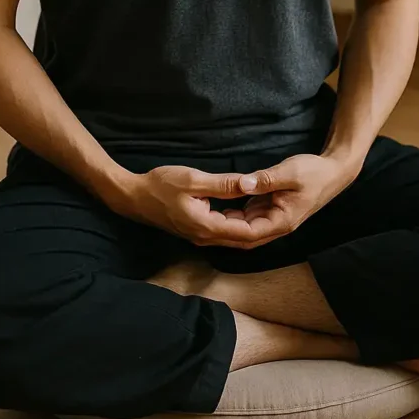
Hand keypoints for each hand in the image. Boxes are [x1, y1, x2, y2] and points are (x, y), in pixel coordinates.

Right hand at [104, 164, 286, 248]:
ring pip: (234, 236)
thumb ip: (225, 184)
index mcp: (207, 227)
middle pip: (243, 239)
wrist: (134, 197)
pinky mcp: (197, 229)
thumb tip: (252, 184)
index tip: (284, 210)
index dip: (267, 224)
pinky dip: (238, 221)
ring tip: (270, 207)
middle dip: (264, 227)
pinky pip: (224, 231)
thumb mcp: (194, 179)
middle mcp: (206, 237)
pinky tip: (246, 206)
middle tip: (284, 209)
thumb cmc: (161, 185)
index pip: (246, 233)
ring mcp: (200, 236)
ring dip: (252, 224)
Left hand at [212, 153, 355, 249]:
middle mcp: (277, 224)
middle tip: (200, 222)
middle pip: (246, 236)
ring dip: (229, 223)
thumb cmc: (314, 172)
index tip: (209, 221)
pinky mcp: (273, 207)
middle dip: (224, 231)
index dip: (228, 229)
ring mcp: (275, 217)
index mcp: (282, 221)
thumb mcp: (289, 172)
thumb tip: (241, 184)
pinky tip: (221, 204)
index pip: (250, 233)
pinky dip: (237, 212)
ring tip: (205, 214)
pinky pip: (251, 214)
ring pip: (247, 226)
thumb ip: (264, 180)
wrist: (333, 171)